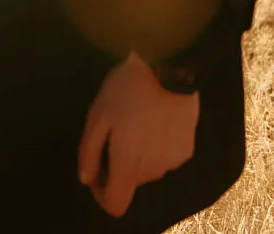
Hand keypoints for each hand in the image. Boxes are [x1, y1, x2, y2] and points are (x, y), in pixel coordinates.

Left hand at [76, 52, 199, 215]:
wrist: (170, 68)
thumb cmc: (127, 90)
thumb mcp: (97, 116)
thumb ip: (88, 152)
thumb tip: (86, 178)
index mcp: (129, 166)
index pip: (115, 204)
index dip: (101, 193)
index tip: (97, 169)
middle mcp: (153, 172)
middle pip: (130, 182)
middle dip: (118, 164)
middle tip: (113, 132)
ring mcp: (174, 162)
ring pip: (147, 169)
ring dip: (138, 154)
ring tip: (135, 121)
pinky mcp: (187, 150)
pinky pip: (164, 157)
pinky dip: (156, 146)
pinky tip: (154, 120)